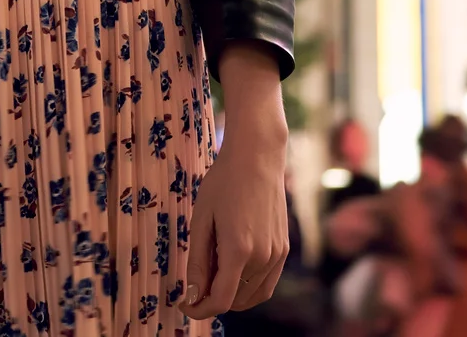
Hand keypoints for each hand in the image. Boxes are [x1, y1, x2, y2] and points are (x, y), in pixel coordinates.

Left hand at [184, 44, 289, 320]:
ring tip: (212, 272)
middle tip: (194, 281)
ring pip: (252, 296)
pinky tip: (232, 271)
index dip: (199, 309)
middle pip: (235, 302)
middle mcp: (263, 258)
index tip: (183, 304)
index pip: (220, 301)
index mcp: (239, 250)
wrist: (257, 157)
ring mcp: (277, 255)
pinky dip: (248, 288)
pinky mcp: (284, 249)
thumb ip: (197, 261)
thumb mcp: (201, 220)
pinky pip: (266, 283)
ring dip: (231, 295)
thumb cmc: (223, 182)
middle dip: (212, 299)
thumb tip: (192, 295)